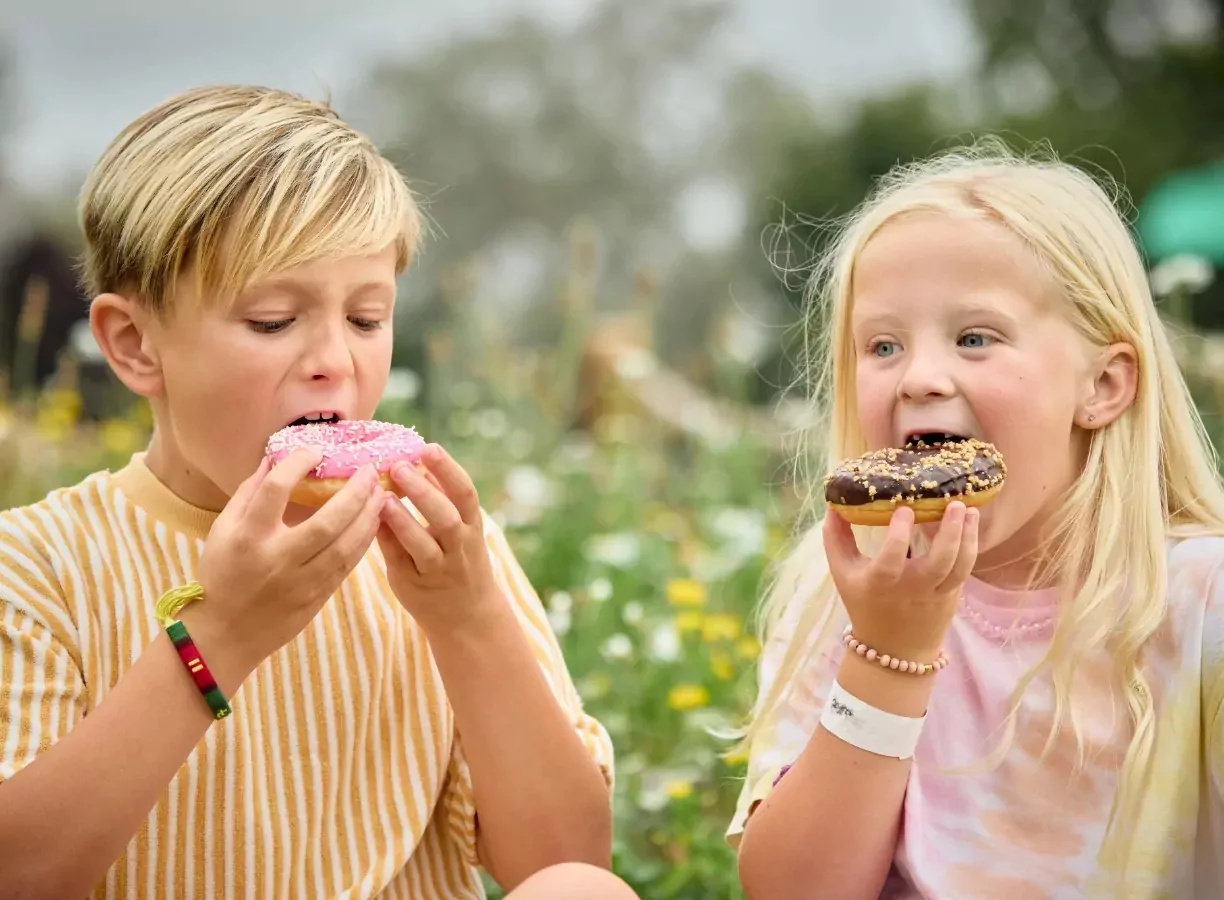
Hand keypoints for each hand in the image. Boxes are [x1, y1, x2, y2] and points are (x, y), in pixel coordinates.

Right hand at [181, 448, 385, 690]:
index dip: (298, 464)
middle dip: (355, 493)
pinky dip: (363, 541)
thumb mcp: (222, 530)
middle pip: (327, 521)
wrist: (225, 634)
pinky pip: (348, 565)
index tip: (315, 451)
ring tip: (380, 493)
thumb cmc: (222, 575)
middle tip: (369, 471)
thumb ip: (248, 493)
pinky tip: (372, 522)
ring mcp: (301, 581)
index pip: (276, 490)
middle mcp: (278, 558)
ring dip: (369, 517)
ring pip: (346, 546)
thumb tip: (274, 458)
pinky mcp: (317, 597)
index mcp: (248, 536)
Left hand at [377, 444, 502, 636]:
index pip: (465, 493)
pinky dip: (386, 540)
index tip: (427, 447)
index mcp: (472, 526)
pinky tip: (369, 521)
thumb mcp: (461, 528)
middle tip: (399, 466)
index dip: (447, 469)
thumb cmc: (458, 560)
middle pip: (446, 516)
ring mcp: (438, 569)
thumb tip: (417, 458)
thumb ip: (441, 498)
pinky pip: (399, 561)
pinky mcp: (414, 584)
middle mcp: (459, 547)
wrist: (468, 616)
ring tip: (382, 498)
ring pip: (424, 545)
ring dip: (404, 520)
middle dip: (424, 491)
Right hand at [823, 502, 978, 660]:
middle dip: (950, 532)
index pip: (892, 559)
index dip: (899, 534)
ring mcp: (936, 595)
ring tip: (971, 510)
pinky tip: (970, 523)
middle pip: (940, 563)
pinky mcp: (952, 597)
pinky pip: (964, 570)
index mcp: (880, 584)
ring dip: (968, 537)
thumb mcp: (842, 573)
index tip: (905, 509)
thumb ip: (836, 538)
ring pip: (960, 567)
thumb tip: (835, 503)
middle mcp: (912, 590)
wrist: (893, 650)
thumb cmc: (864, 603)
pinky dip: (970, 546)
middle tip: (955, 503)